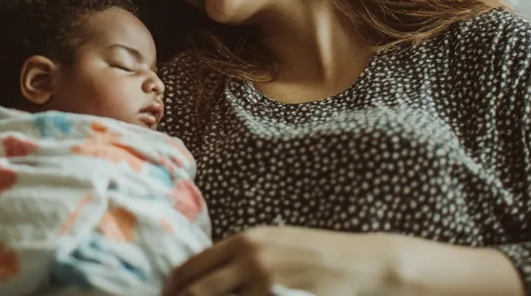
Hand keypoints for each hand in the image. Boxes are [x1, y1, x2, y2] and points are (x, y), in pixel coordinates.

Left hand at [162, 226, 398, 295]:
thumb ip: (242, 256)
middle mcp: (249, 257)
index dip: (172, 287)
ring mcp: (263, 281)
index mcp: (244, 240)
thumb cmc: (316, 254)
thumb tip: (208, 275)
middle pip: (195, 289)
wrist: (358, 263)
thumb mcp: (274, 244)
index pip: (192, 266)